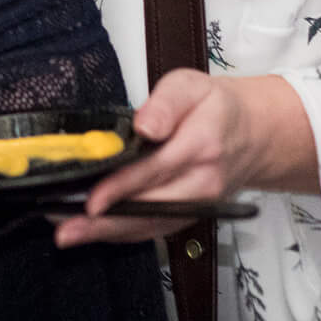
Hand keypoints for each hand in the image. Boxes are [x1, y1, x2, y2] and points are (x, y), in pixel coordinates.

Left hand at [53, 70, 316, 248]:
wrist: (255, 134)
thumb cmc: (215, 107)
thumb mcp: (191, 86)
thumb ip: (165, 102)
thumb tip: (145, 125)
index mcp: (202, 144)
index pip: (156, 170)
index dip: (121, 187)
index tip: (91, 200)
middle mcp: (203, 182)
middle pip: (152, 207)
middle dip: (107, 221)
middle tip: (65, 228)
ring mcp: (200, 204)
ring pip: (153, 225)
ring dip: (110, 234)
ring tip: (69, 234)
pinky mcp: (193, 213)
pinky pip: (158, 229)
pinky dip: (125, 233)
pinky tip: (94, 232)